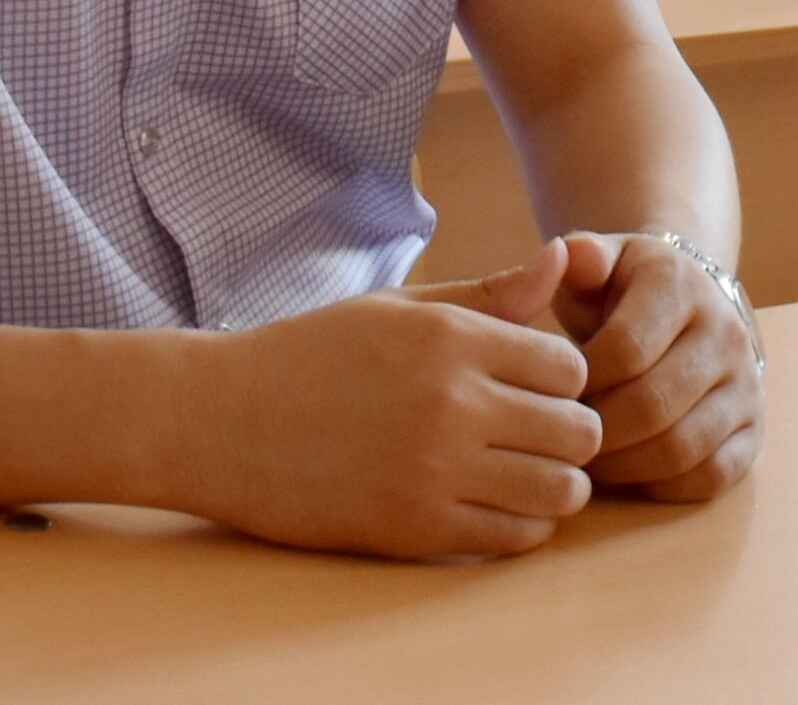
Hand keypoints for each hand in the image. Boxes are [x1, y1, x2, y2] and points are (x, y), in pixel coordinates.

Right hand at [172, 239, 601, 557]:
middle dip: (572, 433)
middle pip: (578, 430)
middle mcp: (452, 404)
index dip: (564, 379)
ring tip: (525, 474)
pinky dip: (520, 527)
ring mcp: (434, 471)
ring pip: (559, 490)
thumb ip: (488, 293)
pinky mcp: (413, 529)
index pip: (571, 366)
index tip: (536, 388)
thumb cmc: (312, 356)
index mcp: (451, 339)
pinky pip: (512, 538)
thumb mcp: (398, 308)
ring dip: (556, 484)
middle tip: (541, 436)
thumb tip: (562, 258)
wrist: (219, 422)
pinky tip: (493, 506)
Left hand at [556, 233, 761, 501]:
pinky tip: (630, 472)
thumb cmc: (620, 291)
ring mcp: (747, 384)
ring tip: (588, 459)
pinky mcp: (754, 428)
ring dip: (623, 467)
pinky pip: (709, 477)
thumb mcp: (598, 262)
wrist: (685, 304)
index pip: (625, 350)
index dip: (577, 385)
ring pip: (681, 449)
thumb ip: (578, 256)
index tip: (547, 394)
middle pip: (650, 407)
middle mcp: (725, 332)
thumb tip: (569, 254)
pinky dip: (662, 486)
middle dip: (595, 434)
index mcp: (680, 285)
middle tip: (561, 440)